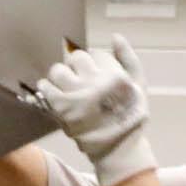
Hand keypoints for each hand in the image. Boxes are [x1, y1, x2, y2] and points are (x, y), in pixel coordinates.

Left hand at [35, 41, 156, 185]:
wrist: (117, 150)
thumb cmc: (130, 117)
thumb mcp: (139, 86)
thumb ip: (129, 59)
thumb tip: (115, 36)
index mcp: (115, 76)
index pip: (97, 54)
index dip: (96, 64)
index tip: (96, 75)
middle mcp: (95, 82)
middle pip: (77, 58)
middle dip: (78, 67)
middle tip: (80, 80)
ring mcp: (76, 95)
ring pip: (58, 69)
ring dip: (61, 76)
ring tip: (66, 86)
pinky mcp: (61, 108)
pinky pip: (45, 87)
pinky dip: (46, 88)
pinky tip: (53, 93)